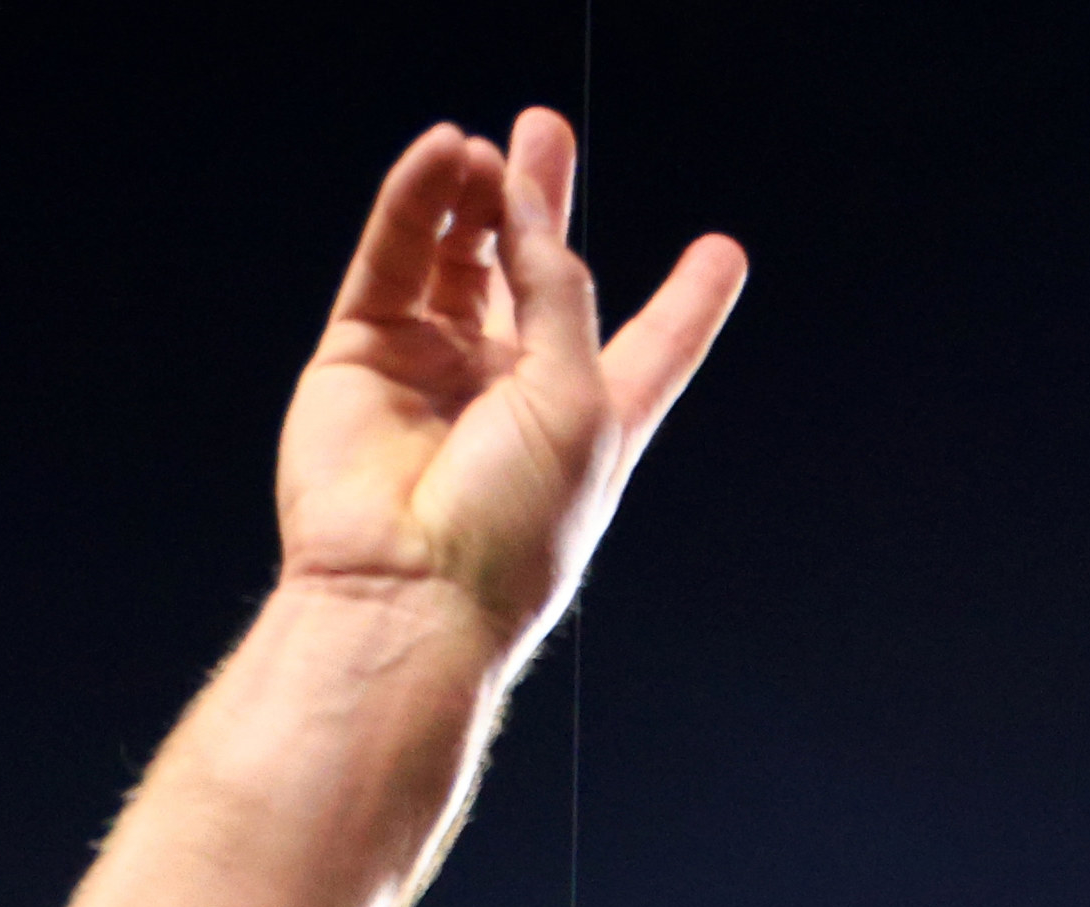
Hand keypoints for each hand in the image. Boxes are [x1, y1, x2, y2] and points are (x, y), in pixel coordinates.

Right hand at [274, 109, 743, 654]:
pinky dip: (414, 202)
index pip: (654, 349)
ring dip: (476, 196)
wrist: (407, 593)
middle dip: (541, 205)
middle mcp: (514, 392)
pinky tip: (441, 155)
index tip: (724, 253)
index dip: (688, 302)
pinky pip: (393, 258)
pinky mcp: (365, 355)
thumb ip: (557, 289)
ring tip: (485, 152)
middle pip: (536, 277)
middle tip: (544, 131)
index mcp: (590, 420)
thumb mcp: (577, 401)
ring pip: (459, 256)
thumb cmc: (512, 530)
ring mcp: (435, 371)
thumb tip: (523, 196)